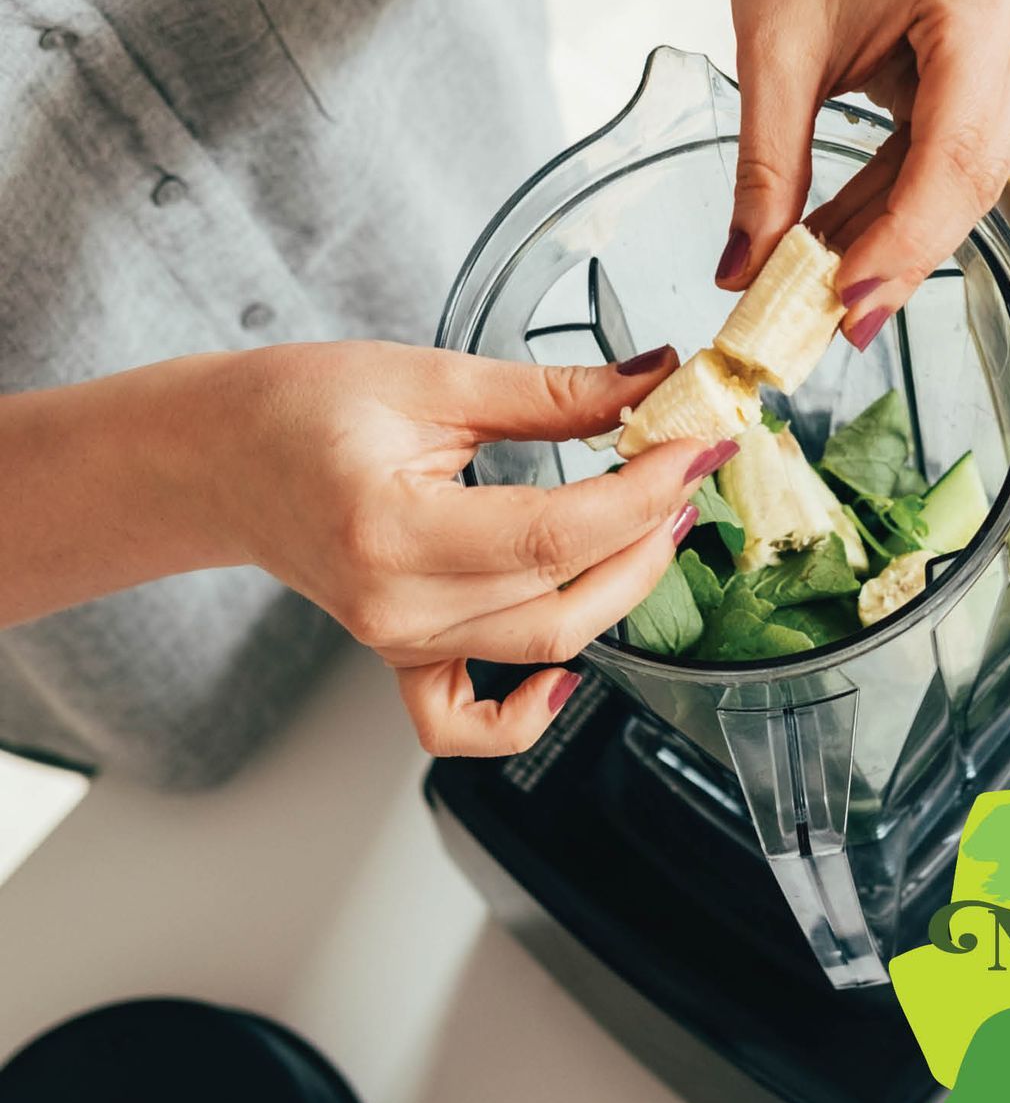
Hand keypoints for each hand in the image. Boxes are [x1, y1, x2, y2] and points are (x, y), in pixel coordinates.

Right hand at [206, 341, 726, 756]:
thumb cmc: (301, 408)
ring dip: (618, 592)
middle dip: (645, 539)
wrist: (221, 456)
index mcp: (392, 526)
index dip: (642, 494)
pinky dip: (523, 716)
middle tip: (684, 475)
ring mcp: (395, 639)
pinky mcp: (398, 656)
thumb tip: (650, 384)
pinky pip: (461, 724)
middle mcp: (393, 602)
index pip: (554, 532)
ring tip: (654, 525)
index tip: (695, 449)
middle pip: (560, 599)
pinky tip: (565, 679)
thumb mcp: (431, 378)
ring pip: (541, 645)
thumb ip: (550, 392)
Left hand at [719, 0, 1009, 340]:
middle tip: (834, 325)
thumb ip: (765, 169)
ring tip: (824, 294)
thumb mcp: (770, 54)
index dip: (902, 239)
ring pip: (967, 183)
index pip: (954, 152)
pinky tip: (843, 250)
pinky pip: (953, 165)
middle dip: (899, 256)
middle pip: (971, 179)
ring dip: (894, 241)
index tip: (843, 303)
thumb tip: (743, 276)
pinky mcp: (1005, 78)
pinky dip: (895, 210)